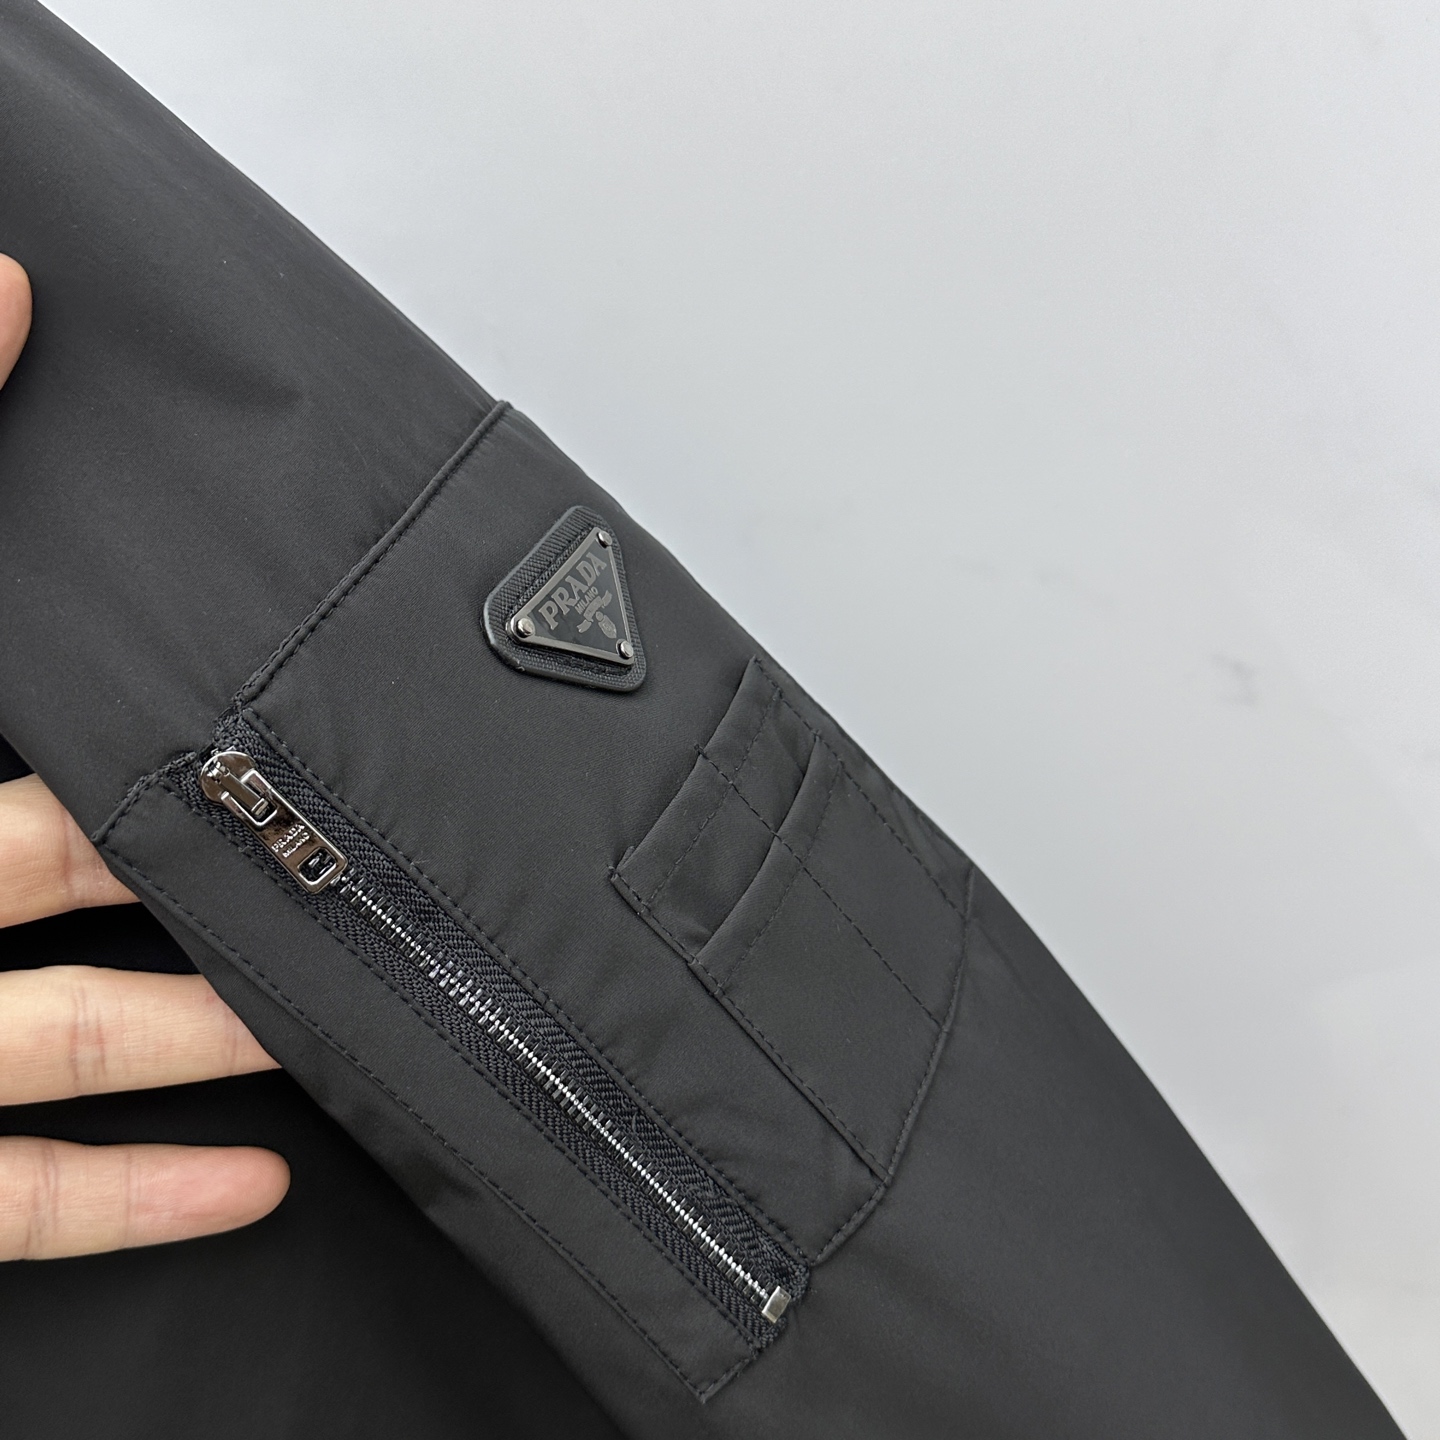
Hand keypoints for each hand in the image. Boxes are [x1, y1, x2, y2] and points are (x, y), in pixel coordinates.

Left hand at [0, 254, 288, 1260]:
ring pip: (71, 1037)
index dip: (123, 654)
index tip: (244, 627)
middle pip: (66, 863)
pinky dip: (130, 1197)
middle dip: (201, 849)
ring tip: (340, 1008)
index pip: (9, 671)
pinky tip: (246, 1182)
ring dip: (210, 1031)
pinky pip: (11, 1196)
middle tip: (341, 833)